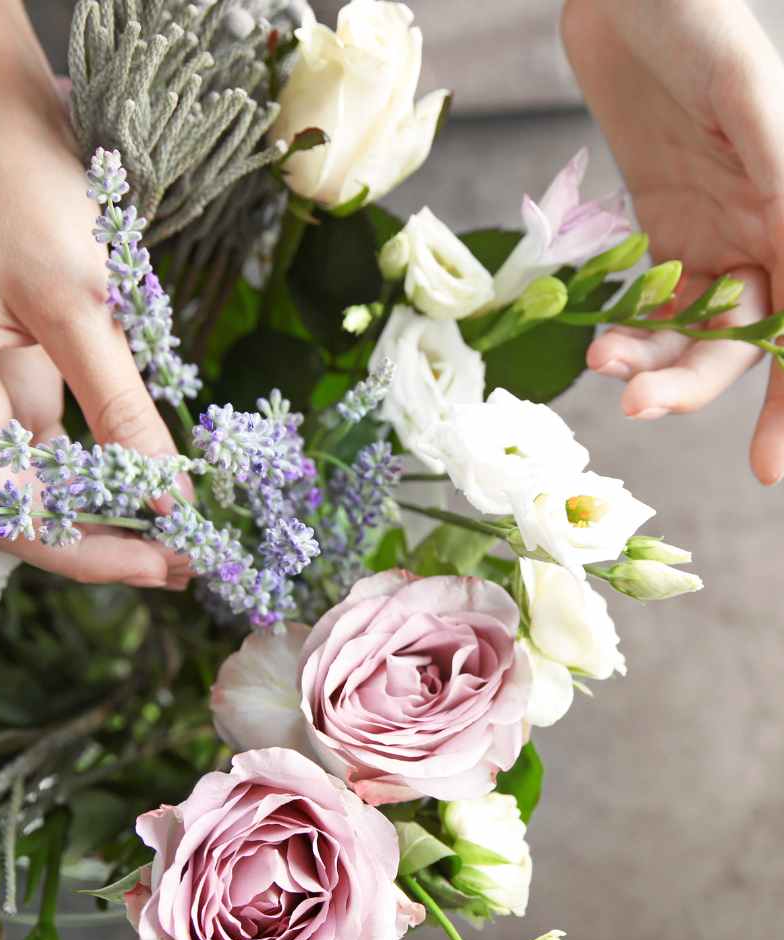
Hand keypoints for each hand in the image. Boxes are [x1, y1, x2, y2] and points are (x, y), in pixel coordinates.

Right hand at [0, 4, 187, 586]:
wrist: (7, 114)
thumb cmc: (28, 189)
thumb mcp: (82, 305)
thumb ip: (123, 409)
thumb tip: (174, 500)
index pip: (3, 506)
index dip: (84, 549)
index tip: (164, 561)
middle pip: (20, 507)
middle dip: (102, 541)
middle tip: (185, 561)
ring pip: (42, 484)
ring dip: (110, 512)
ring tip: (183, 536)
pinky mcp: (15, 377)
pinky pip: (59, 446)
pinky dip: (107, 470)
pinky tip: (157, 486)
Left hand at [562, 0, 783, 483]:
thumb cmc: (694, 20)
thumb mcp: (747, 97)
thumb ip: (778, 177)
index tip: (769, 467)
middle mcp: (767, 226)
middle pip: (747, 336)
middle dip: (696, 381)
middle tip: (637, 403)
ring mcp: (714, 229)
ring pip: (696, 326)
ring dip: (653, 357)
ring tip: (604, 360)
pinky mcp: (665, 222)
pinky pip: (654, 298)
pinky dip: (631, 325)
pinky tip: (600, 339)